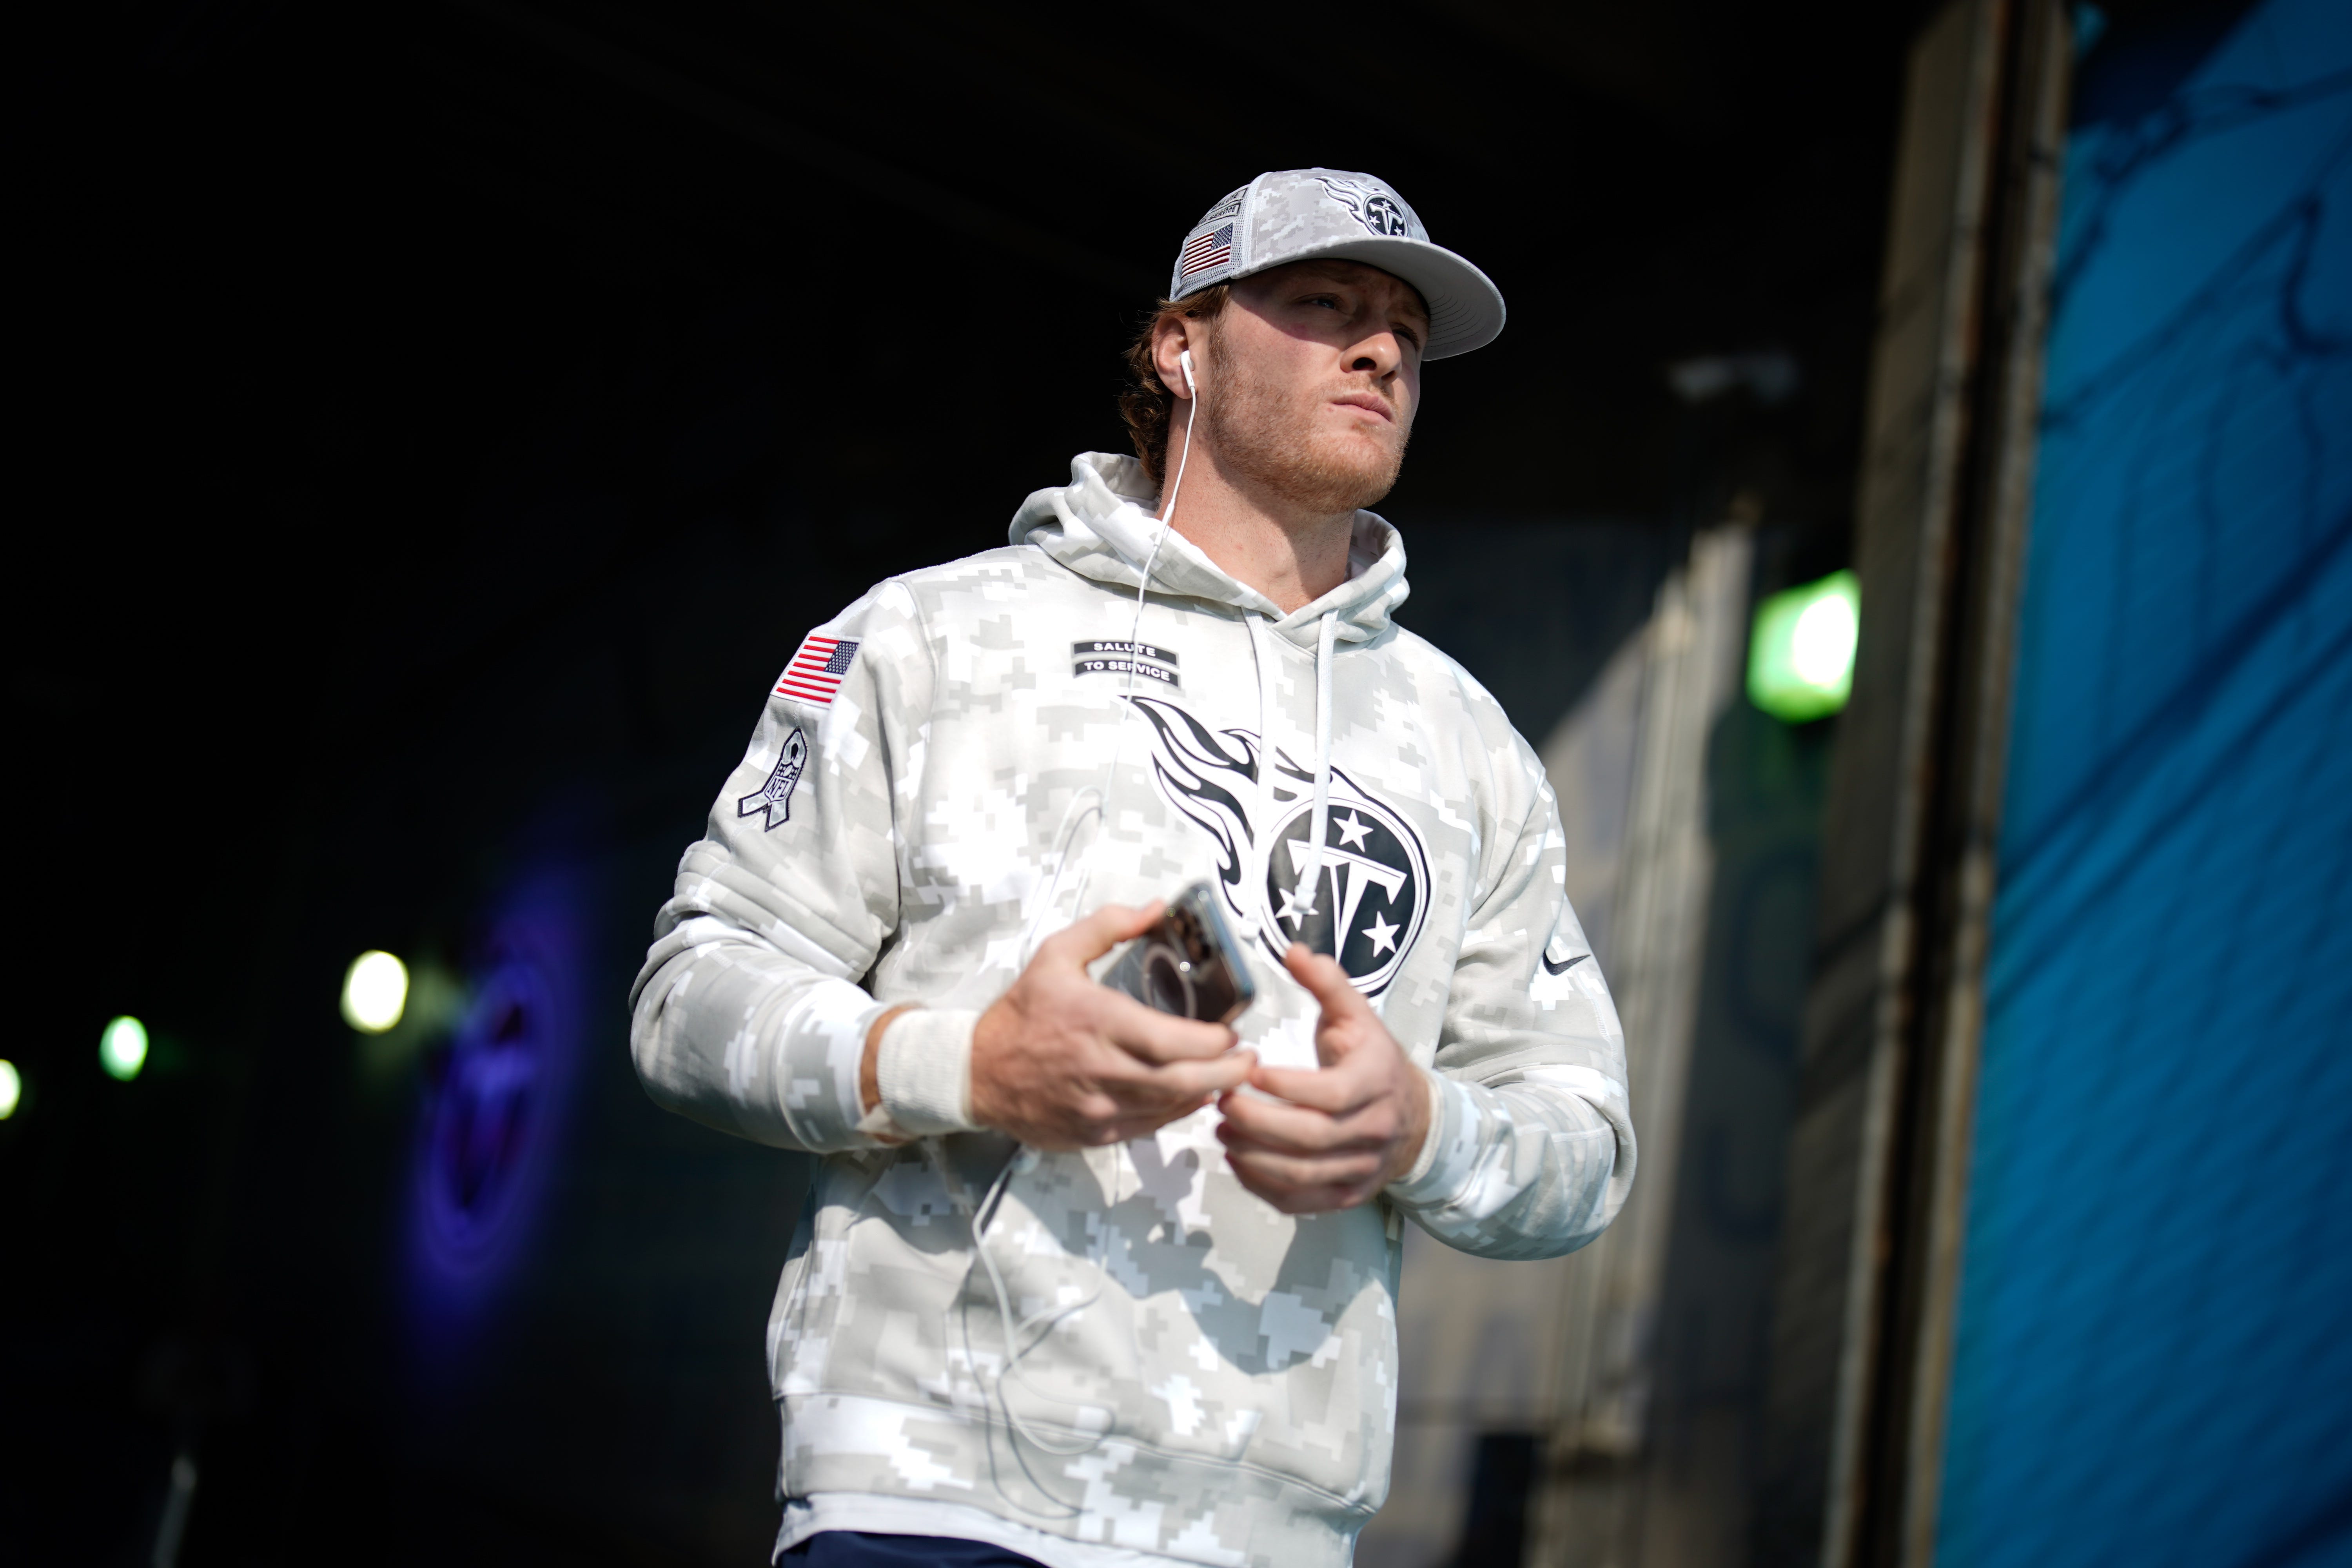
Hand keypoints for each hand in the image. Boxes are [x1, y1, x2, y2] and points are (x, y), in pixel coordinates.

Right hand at [962, 902, 1254, 1149]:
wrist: (977, 1073)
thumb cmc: (1023, 1013)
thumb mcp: (1057, 954)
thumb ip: (1108, 927)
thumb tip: (1155, 908)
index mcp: (1098, 1022)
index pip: (1175, 1041)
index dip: (1215, 1042)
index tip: (1231, 1032)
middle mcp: (1103, 1069)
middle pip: (1184, 1080)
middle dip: (1228, 1073)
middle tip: (1248, 1060)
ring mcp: (1100, 1108)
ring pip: (1172, 1108)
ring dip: (1207, 1092)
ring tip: (1228, 1076)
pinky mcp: (1095, 1134)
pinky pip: (1150, 1128)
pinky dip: (1177, 1112)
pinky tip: (1192, 1095)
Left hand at [1215, 943, 1430, 1213]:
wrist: (1412, 1117)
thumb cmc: (1371, 1059)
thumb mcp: (1357, 1015)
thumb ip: (1326, 982)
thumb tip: (1293, 950)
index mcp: (1376, 1081)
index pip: (1331, 1093)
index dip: (1287, 1087)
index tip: (1250, 1070)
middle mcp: (1374, 1129)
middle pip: (1311, 1137)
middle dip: (1259, 1122)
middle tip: (1222, 1103)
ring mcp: (1361, 1167)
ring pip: (1302, 1174)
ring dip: (1253, 1155)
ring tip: (1221, 1130)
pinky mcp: (1346, 1194)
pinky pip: (1301, 1201)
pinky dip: (1263, 1186)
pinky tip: (1237, 1160)